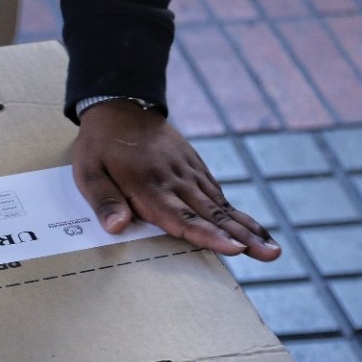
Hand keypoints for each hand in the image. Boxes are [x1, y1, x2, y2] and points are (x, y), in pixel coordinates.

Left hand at [72, 101, 280, 260]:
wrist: (122, 105)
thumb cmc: (101, 146)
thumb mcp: (89, 172)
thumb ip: (104, 201)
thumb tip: (117, 227)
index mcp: (150, 188)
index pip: (183, 219)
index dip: (209, 236)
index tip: (235, 248)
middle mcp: (177, 182)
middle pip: (214, 215)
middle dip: (244, 237)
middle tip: (273, 255)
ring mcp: (190, 173)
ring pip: (222, 206)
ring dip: (249, 228)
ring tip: (273, 249)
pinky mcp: (195, 168)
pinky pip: (218, 194)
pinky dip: (237, 213)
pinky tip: (254, 230)